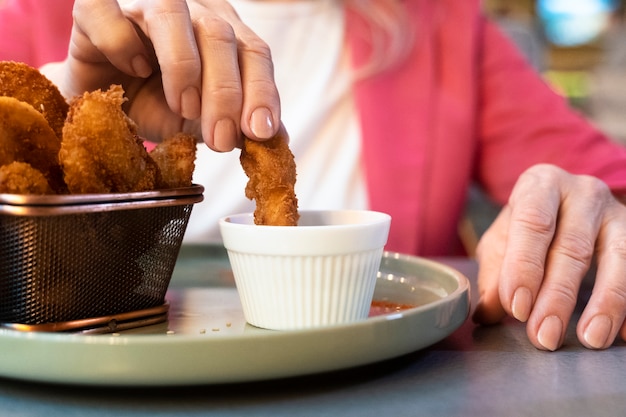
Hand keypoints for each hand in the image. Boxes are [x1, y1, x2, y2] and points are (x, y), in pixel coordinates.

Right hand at [41, 0, 279, 150]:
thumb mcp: (205, 120)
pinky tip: (134, 69)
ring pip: (171, 12)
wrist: (104, 104)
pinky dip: (122, 42)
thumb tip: (280, 139)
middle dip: (225, 93)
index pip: (254, 51)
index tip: (259, 132)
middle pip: (219, 34)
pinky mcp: (95, 10)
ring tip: (183, 108)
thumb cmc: (158, 104)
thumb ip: (240, 124)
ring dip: (183, 66)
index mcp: (222, 32)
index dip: (261, 91)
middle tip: (220, 140)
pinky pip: (107, 11)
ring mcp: (143, 5)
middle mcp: (190, 10)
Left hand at [472, 164, 625, 350]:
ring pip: (617, 258)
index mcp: (540, 185)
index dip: (524, 267)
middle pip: (571, 247)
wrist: (568, 204)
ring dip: (605, 303)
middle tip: (544, 336)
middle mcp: (582, 192)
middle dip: (557, 297)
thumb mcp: (503, 241)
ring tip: (590, 339)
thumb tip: (488, 313)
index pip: (533, 223)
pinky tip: (624, 333)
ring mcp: (616, 212)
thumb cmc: (529, 226)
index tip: (517, 307)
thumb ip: (494, 275)